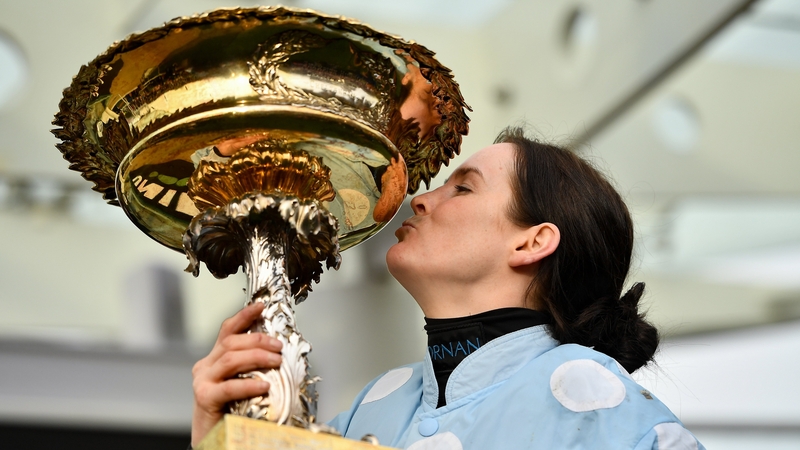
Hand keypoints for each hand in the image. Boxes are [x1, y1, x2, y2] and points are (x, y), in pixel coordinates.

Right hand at [191, 302, 282, 445]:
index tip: (261, 305)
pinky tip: (264, 386)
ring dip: (257, 357)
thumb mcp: (241, 385)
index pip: (228, 330)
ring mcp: (202, 382)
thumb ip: (253, 369)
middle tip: (278, 346)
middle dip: (258, 340)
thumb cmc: (230, 412)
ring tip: (276, 362)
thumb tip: (280, 356)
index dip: (244, 316)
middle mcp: (205, 367)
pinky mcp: (204, 399)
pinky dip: (248, 384)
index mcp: (214, 360)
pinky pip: (229, 386)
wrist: (212, 441)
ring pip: (231, 359)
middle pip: (231, 342)